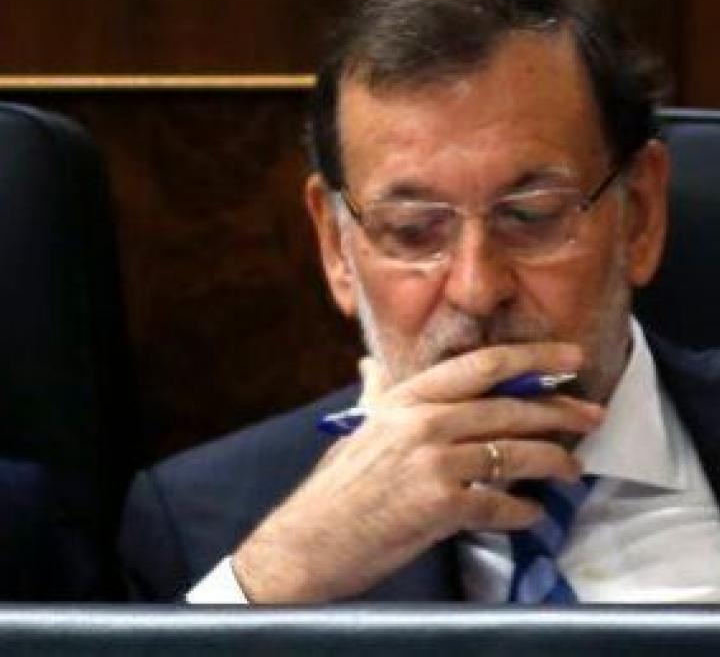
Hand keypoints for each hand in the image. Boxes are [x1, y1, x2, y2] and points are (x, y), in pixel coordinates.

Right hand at [230, 342, 603, 602]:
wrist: (308, 541)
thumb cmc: (333, 490)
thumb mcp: (355, 432)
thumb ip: (375, 398)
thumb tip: (370, 368)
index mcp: (402, 401)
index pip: (478, 368)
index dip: (530, 359)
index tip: (568, 359)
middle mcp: (419, 424)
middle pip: (508, 408)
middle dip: (559, 412)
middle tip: (592, 416)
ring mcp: (431, 463)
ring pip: (513, 454)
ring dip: (553, 462)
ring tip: (571, 470)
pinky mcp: (440, 506)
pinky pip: (500, 505)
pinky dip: (522, 513)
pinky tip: (531, 515)